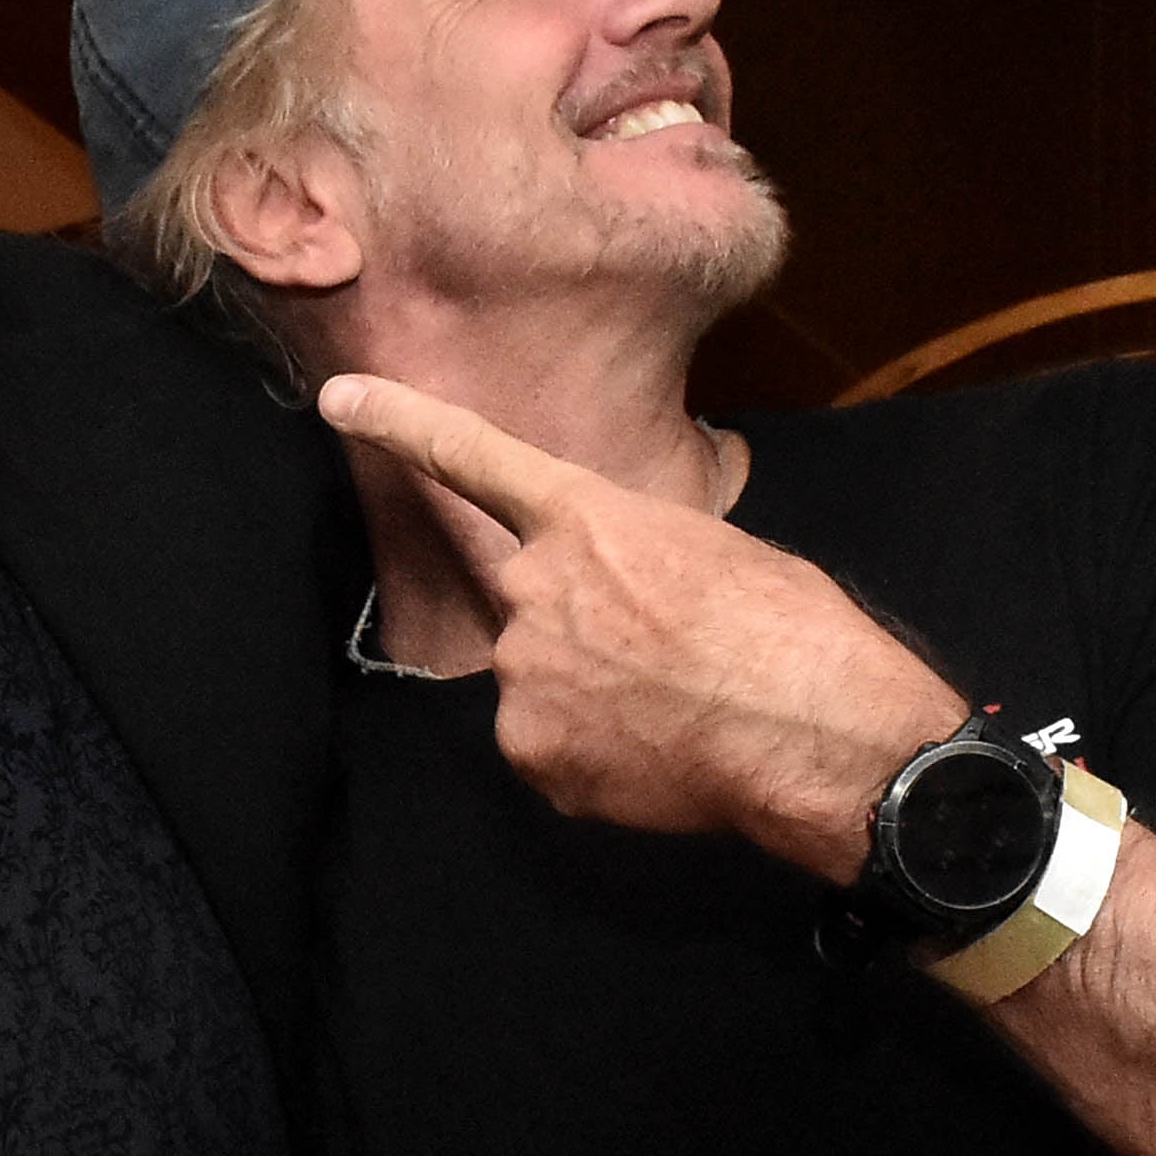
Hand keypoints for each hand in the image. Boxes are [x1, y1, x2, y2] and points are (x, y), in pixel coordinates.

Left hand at [316, 376, 962, 883]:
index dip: (401, 423)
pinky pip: (549, 750)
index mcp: (586, 518)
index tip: (340, 397)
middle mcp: (535, 587)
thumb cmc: (791, 629)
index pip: (471, 457)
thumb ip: (640, 555)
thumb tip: (637, 582)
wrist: (815, 731)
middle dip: (583, 629)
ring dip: (591, 697)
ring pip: (541, 681)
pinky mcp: (532, 751)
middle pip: (528, 602)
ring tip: (676, 710)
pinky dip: (594, 758)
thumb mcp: (716, 550)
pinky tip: (657, 755)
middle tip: (666, 658)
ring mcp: (526, 673)